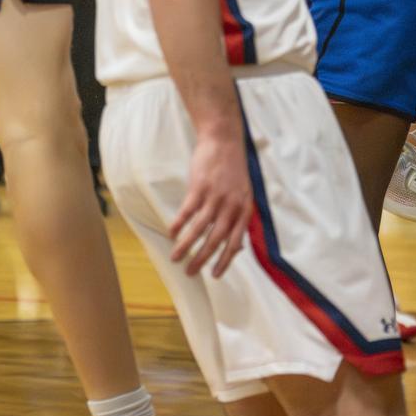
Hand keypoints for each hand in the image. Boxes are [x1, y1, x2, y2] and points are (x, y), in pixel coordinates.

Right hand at [169, 126, 251, 277]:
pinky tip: (171, 233)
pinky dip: (179, 224)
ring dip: (186, 245)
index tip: (215, 275)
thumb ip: (240, 218)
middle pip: (216, 240)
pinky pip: (187, 211)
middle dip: (202, 259)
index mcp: (244, 210)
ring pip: (199, 229)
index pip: (235, 243)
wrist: (224, 140)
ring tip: (175, 257)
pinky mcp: (200, 187)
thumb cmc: (233, 169)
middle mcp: (231, 206)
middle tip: (191, 272)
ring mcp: (215, 196)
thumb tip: (238, 247)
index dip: (225, 261)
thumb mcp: (244, 194)